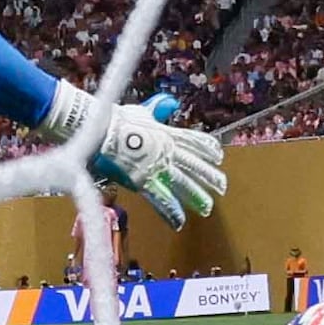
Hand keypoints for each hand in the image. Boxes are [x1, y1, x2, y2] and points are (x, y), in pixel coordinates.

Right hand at [42, 82, 228, 228]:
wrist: (101, 131)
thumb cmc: (118, 120)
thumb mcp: (142, 112)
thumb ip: (157, 109)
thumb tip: (170, 103)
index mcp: (168, 134)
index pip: (193, 142)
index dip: (206, 150)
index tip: (218, 156)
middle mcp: (168, 151)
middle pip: (193, 166)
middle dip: (208, 176)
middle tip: (222, 186)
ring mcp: (158, 167)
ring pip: (182, 184)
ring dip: (195, 196)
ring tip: (207, 207)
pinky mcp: (145, 182)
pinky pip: (161, 199)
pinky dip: (170, 211)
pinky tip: (180, 222)